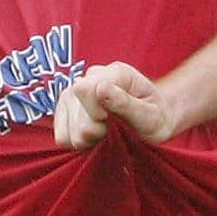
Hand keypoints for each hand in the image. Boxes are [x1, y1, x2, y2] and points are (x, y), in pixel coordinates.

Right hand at [52, 63, 177, 149]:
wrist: (152, 123)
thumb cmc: (155, 120)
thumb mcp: (150, 116)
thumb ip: (126, 103)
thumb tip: (100, 88)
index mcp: (116, 72)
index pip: (85, 90)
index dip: (97, 115)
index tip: (113, 122)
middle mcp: (90, 77)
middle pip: (76, 114)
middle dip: (96, 131)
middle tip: (115, 131)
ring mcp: (74, 93)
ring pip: (67, 130)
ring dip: (87, 140)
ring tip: (106, 134)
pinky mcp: (64, 110)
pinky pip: (61, 136)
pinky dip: (77, 143)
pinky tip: (93, 138)